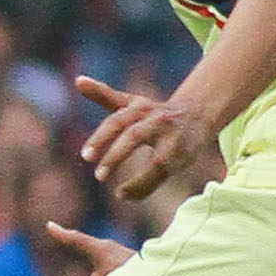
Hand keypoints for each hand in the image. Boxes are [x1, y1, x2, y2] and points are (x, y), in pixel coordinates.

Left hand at [76, 74, 215, 202]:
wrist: (197, 113)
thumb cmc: (154, 112)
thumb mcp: (130, 102)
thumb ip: (104, 95)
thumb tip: (78, 80)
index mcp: (140, 108)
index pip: (117, 121)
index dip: (101, 138)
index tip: (85, 157)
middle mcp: (156, 121)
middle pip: (135, 136)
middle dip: (116, 156)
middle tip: (98, 176)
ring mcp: (172, 140)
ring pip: (157, 162)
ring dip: (139, 180)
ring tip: (119, 194)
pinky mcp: (182, 156)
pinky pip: (164, 175)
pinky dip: (146, 187)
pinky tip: (127, 195)